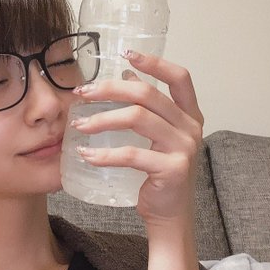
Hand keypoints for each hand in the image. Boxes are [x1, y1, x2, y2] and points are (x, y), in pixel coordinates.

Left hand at [72, 51, 203, 229]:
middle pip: (148, 94)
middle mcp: (191, 128)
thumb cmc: (159, 173)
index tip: (127, 53)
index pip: (180, 78)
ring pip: (137, 119)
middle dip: (110, 90)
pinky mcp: (172, 169)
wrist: (169, 215)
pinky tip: (86, 155)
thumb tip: (128, 77)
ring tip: (78, 125)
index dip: (155, 63)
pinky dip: (105, 154)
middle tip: (82, 93)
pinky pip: (132, 154)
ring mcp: (184, 148)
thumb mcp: (157, 136)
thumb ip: (148, 108)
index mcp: (190, 115)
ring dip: (101, 119)